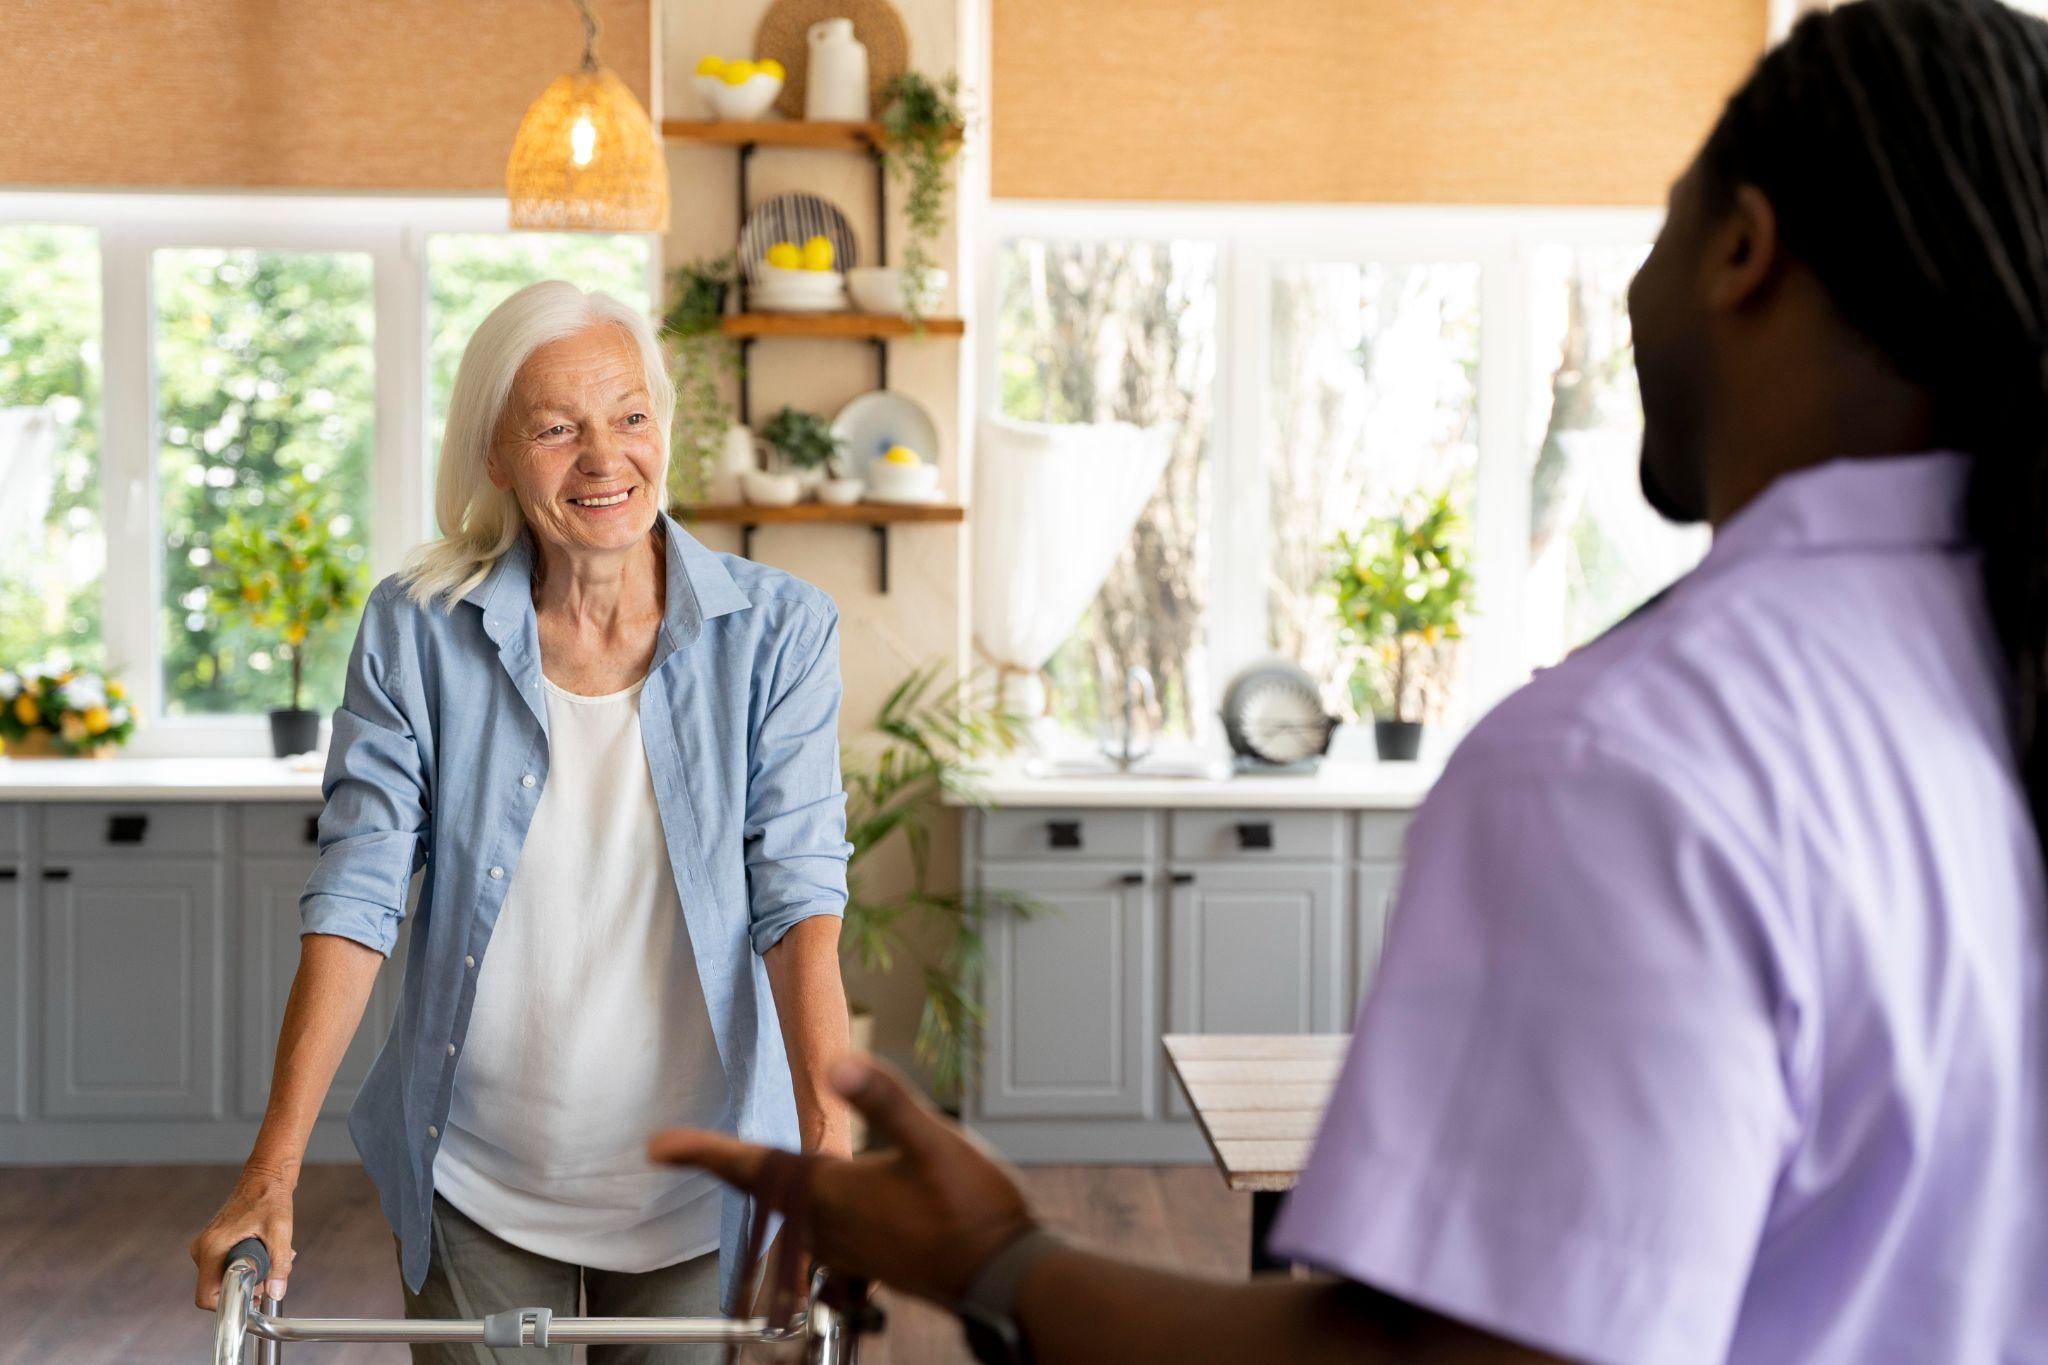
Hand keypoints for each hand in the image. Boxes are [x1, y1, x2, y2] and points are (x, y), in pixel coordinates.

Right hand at [189, 1165, 295, 1309]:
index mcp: (212, 1248)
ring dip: (247, 1275)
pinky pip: (223, 1266)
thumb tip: (276, 1292)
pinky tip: (264, 1252)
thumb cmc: (271, 1200)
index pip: (206, 1296)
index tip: (252, 1297)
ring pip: (223, 1277)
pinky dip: (244, 1265)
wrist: (265, 1178)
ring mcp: (204, 1247)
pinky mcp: (211, 1245)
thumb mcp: (280, 1232)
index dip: (228, 1303)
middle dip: (244, 1287)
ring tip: (271, 1258)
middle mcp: (202, 1250)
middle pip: (217, 1289)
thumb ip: (279, 1264)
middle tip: (269, 1275)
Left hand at [650, 1055, 1035, 1304]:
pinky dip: (802, 1210)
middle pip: (763, 1192)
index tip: (659, 1145)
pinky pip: (818, 1232)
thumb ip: (885, 1100)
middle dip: (725, 1166)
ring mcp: (850, 1249)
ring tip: (741, 1167)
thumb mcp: (934, 1140)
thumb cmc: (974, 1210)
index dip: (703, 1153)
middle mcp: (831, 1226)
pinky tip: (823, 1202)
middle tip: (681, 1148)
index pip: (753, 1169)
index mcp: (835, 1192)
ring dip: (763, 1189)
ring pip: (789, 1215)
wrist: (1004, 1276)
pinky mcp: (871, 1260)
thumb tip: (835, 1062)